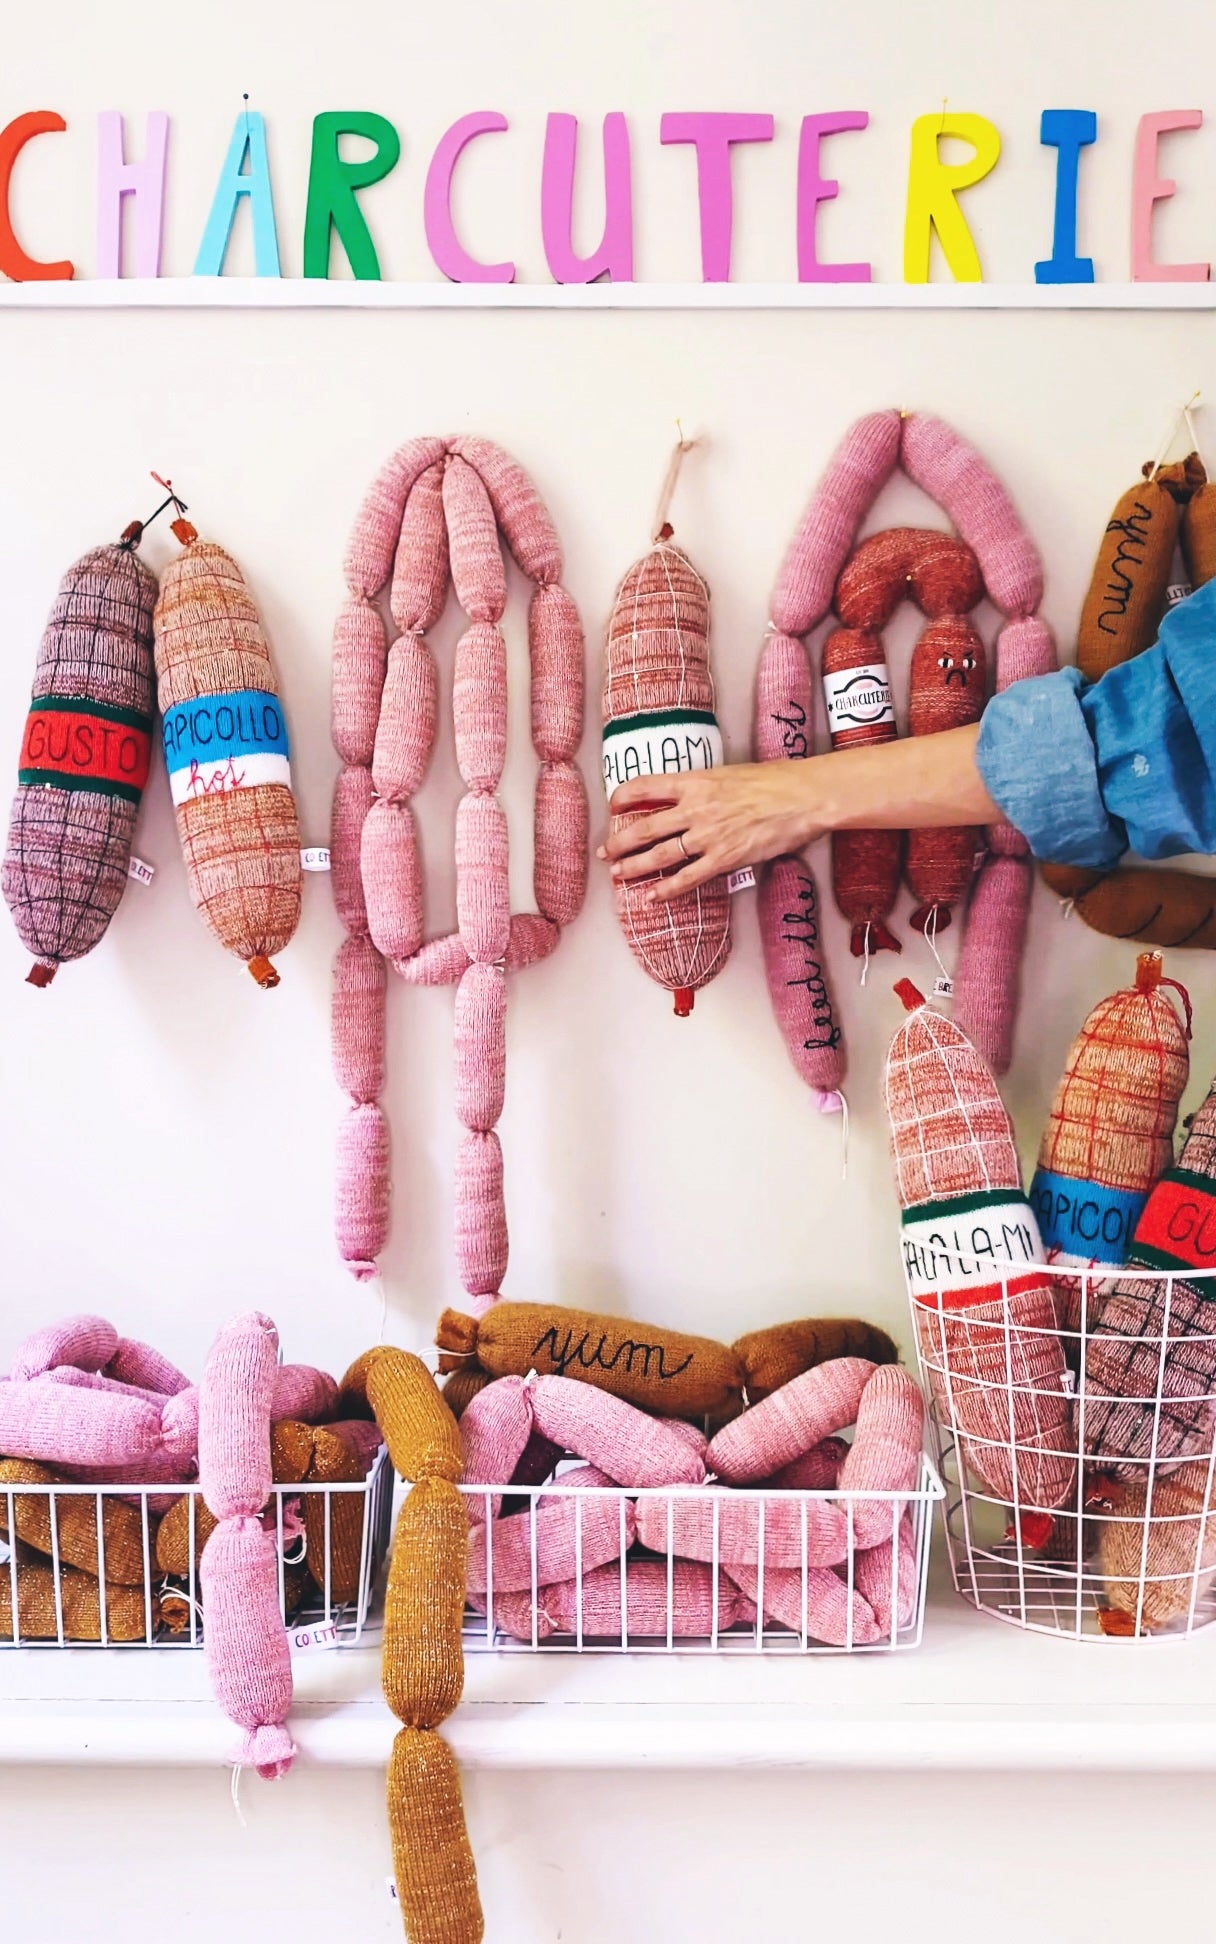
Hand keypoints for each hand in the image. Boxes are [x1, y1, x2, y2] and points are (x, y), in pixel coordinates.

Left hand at [599, 762, 821, 902]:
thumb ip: (708, 787)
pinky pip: (688, 878)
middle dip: (620, 842)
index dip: (623, 797)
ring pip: (659, 854)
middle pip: (644, 827)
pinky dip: (667, 889)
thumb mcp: (731, 774)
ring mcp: (708, 836)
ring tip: (618, 874)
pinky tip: (652, 896)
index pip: (645, 786)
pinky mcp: (724, 858)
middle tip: (606, 851)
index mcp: (696, 782)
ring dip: (634, 867)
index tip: (614, 806)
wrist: (803, 796)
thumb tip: (695, 796)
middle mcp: (695, 809)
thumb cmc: (776, 781)